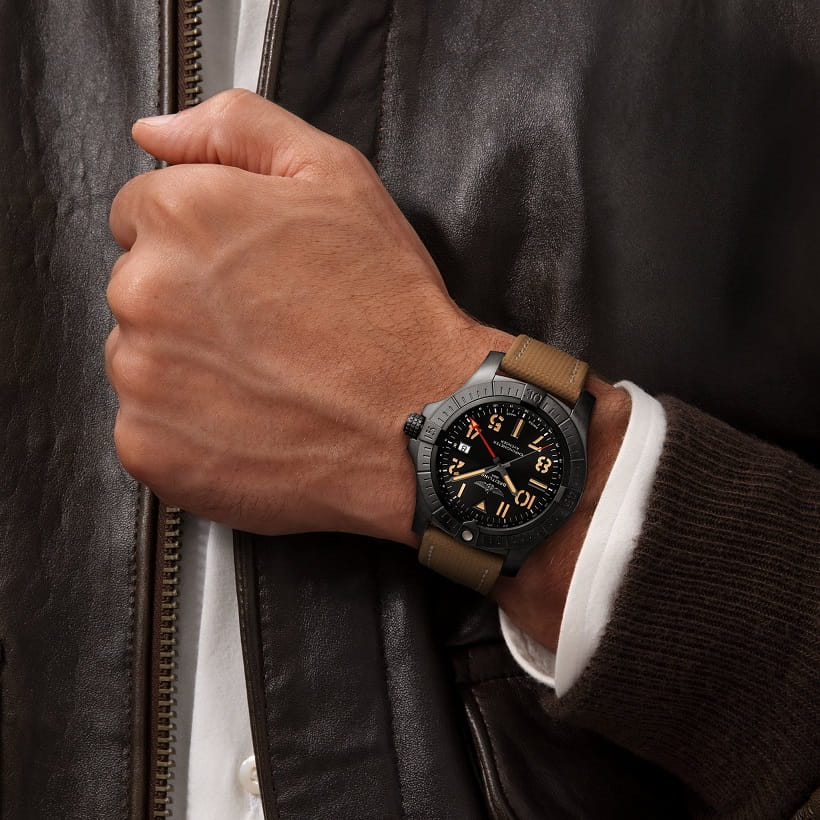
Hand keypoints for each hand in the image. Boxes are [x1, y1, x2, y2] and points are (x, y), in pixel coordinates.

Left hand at [106, 89, 500, 541]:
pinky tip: (249, 420)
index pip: (141, 214)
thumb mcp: (335, 176)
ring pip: (141, 358)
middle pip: (138, 287)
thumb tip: (157, 131)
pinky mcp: (150, 448)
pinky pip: (147, 427)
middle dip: (190, 301)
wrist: (420, 416)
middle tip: (266, 327)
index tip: (245, 273)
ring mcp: (143, 377)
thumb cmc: (386, 305)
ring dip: (187, 365)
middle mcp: (144, 292)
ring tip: (264, 377)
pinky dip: (187, 428)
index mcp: (182, 215)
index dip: (200, 241)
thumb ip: (238, 129)